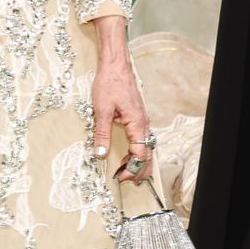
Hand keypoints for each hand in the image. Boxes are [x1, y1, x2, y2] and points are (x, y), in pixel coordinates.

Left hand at [91, 18, 153, 184]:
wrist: (115, 66)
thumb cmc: (109, 84)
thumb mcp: (101, 110)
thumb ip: (102, 133)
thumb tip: (101, 154)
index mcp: (137, 124)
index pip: (140, 154)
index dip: (132, 168)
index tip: (121, 177)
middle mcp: (143, 124)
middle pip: (148, 154)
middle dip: (140, 170)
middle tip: (129, 182)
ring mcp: (142, 120)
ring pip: (147, 147)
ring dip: (139, 162)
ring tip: (129, 173)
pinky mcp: (138, 117)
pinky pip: (142, 139)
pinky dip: (138, 151)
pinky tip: (129, 155)